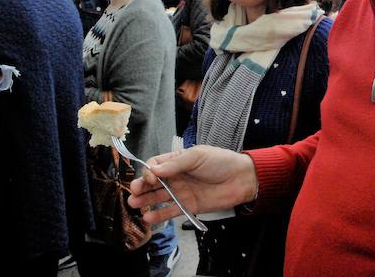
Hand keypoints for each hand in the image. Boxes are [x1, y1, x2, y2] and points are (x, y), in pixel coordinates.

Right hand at [128, 145, 257, 224]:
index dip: (149, 171)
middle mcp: (176, 176)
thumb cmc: (220, 162)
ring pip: (158, 196)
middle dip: (141, 187)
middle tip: (133, 193)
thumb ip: (176, 164)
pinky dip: (159, 214)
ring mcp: (181, 192)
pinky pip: (170, 211)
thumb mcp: (198, 156)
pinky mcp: (188, 206)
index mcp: (177, 161)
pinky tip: (149, 217)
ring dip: (145, 201)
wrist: (241, 179)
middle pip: (153, 182)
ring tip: (135, 204)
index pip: (155, 165)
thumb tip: (153, 170)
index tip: (150, 177)